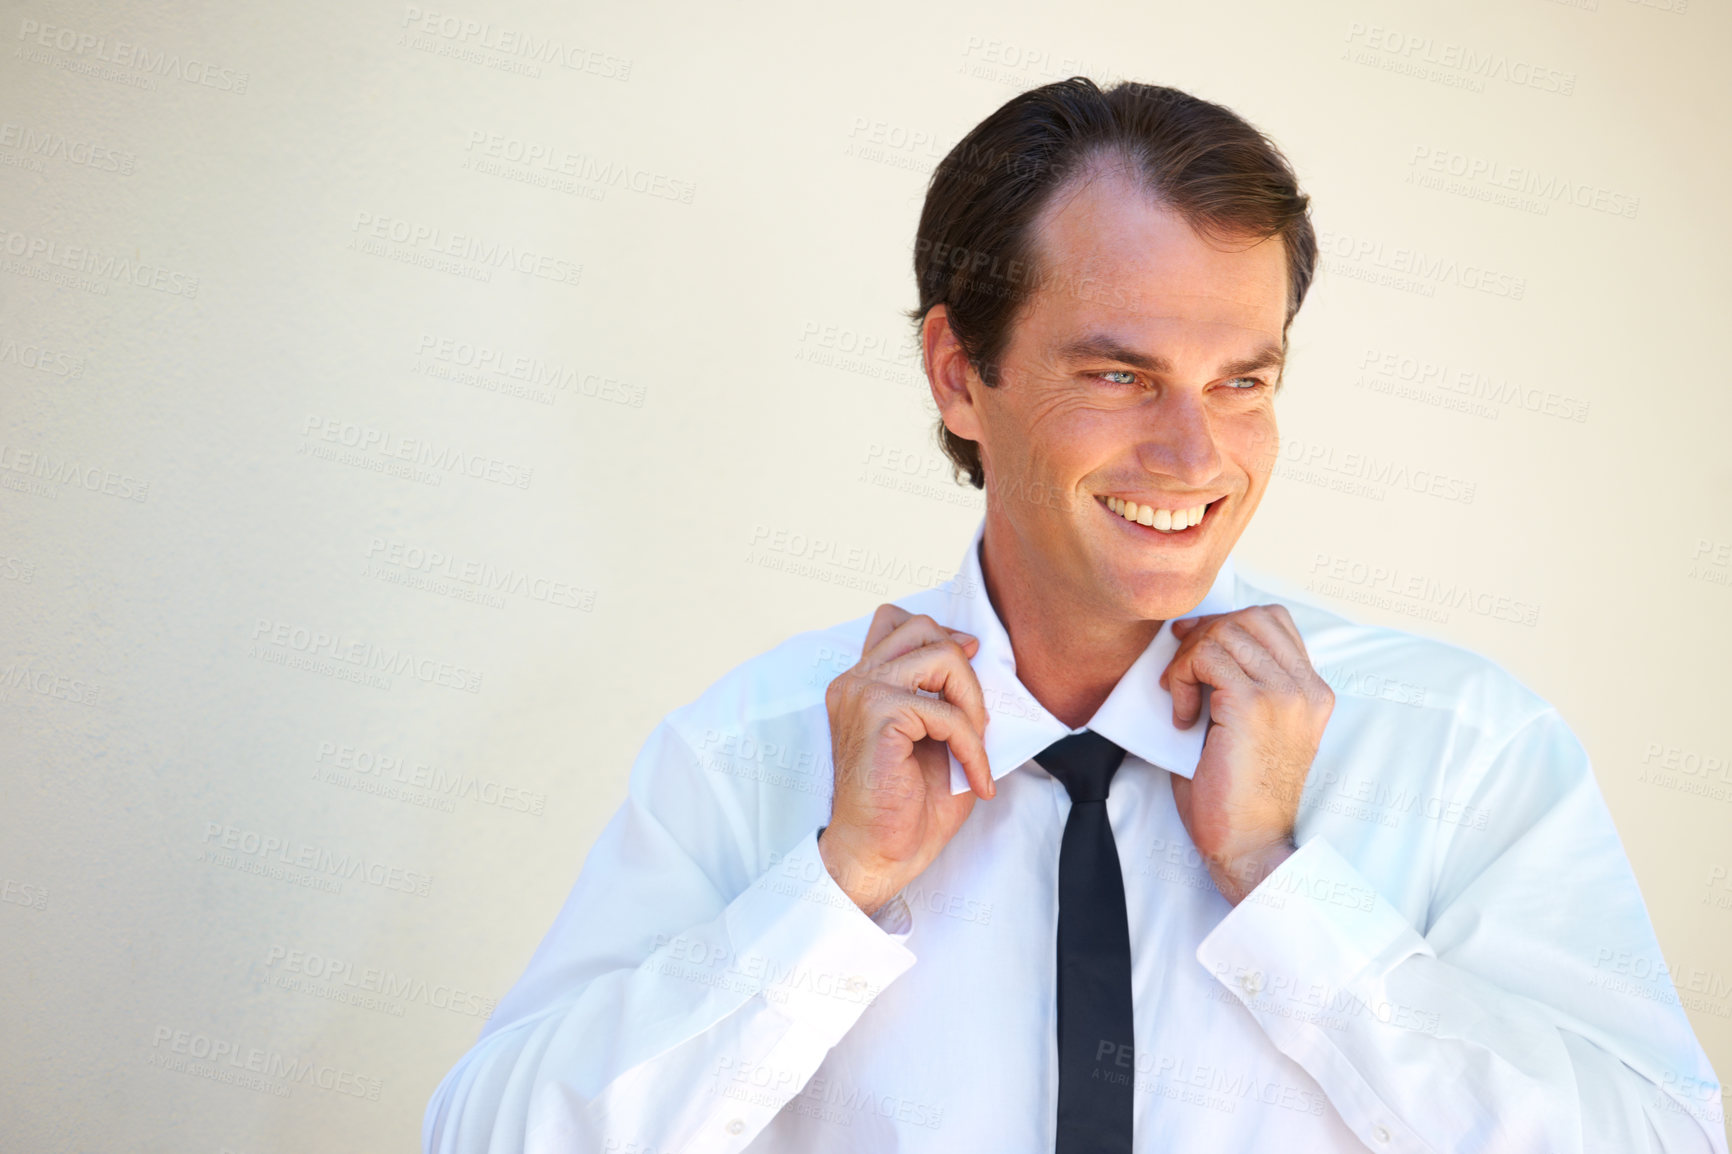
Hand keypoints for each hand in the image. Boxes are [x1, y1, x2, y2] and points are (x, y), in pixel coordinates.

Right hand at [819, 604, 993, 916]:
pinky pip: (948, 712)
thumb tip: (975, 654)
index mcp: (861, 682)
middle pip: (924, 628)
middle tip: (975, 725)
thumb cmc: (904, 808)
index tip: (968, 670)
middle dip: (964, 672)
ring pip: (942, 656)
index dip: (941, 636)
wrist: (877, 856)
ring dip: (972, 704)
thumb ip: (941, 695)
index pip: (895, 620)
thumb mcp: (931, 737)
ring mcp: (862, 693)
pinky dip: (973, 747)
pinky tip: (975, 779)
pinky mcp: (879, 716)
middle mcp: (855, 680)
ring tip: (974, 748)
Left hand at [1159, 605, 1333, 905]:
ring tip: (1181, 701)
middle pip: (1248, 617)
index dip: (1225, 624)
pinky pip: (1206, 657)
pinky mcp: (1253, 706)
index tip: (1193, 651)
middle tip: (1179, 673)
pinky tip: (1181, 718)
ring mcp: (1285, 695)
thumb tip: (1192, 636)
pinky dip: (1182, 678)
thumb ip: (1237, 680)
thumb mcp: (1245, 727)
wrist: (1248, 845)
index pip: (1272, 621)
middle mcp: (1307, 689)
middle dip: (1203, 635)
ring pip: (1225, 632)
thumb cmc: (1236, 794)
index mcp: (1312, 692)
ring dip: (1188, 659)